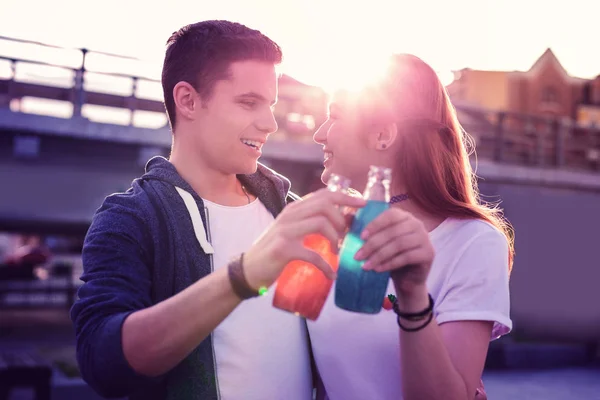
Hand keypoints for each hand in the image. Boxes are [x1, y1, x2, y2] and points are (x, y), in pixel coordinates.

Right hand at [243, 188, 365, 289]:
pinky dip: (326, 266)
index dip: (346, 197)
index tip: (363, 204)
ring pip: (321, 223)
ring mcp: (285, 231)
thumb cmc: (274, 250)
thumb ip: (312, 222)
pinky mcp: (284, 250)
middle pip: (325, 204)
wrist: (248, 269)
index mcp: (294, 209)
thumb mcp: (292, 230)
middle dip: (342, 218)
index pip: (324, 194)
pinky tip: (331, 275)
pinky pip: (313, 254)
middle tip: (346, 235)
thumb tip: (344, 220)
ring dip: (335, 239)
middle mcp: (289, 215)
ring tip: (336, 252)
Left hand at [354, 208, 433, 297]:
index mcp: (404, 216)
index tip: (360, 237)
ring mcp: (425, 238)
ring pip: (399, 244)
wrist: (407, 279)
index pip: (390, 215)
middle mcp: (417, 224)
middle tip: (357, 256)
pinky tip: (377, 270)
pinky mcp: (429, 253)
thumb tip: (347, 216)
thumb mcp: (376, 241)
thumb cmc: (389, 256)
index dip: (375, 225)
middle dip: (372, 244)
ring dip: (379, 256)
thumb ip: (363, 228)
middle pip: (393, 231)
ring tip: (365, 266)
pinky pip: (406, 257)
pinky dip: (389, 264)